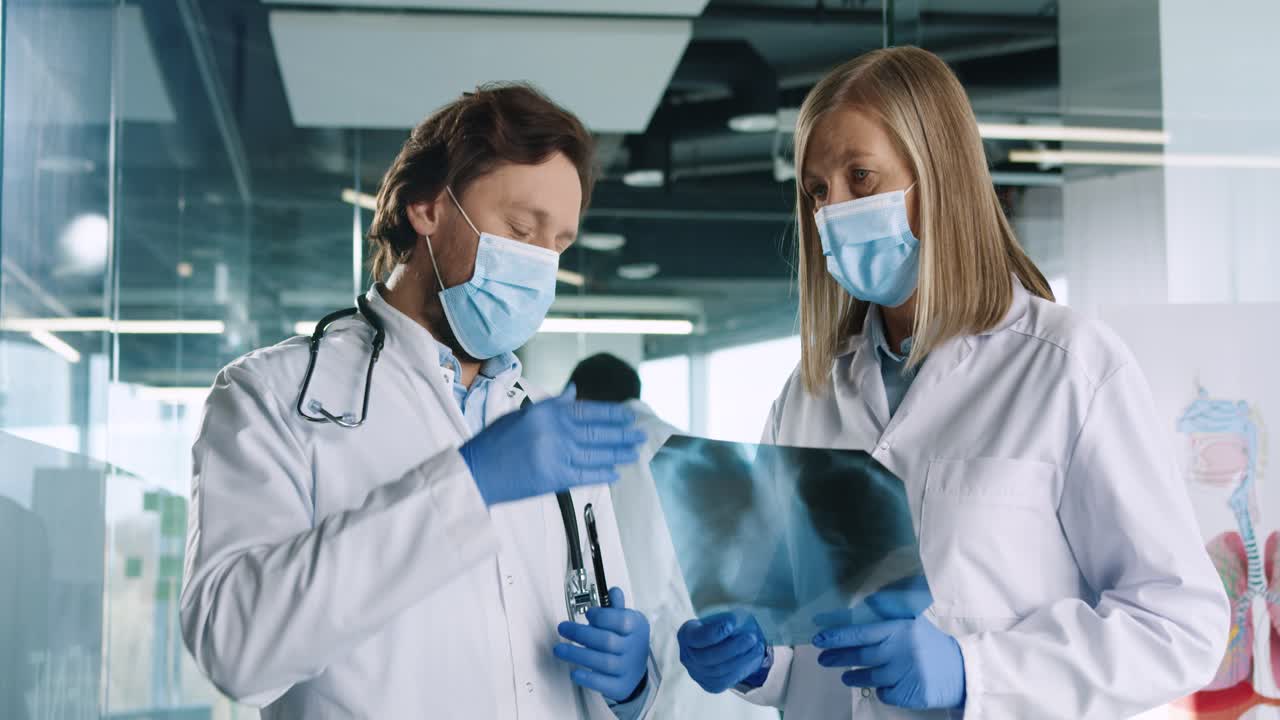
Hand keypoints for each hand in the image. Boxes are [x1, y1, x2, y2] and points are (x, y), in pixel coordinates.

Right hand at [460, 385, 643, 505]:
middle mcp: (555, 430)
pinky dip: (603, 474)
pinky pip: (586, 475)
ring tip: (635, 452)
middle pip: (597, 431)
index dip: (611, 413)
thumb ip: (552, 404)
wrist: (477, 473)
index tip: (628, 414)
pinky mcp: (555, 477)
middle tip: (640, 433)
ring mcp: (557, 454)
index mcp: (547, 412)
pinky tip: (616, 472)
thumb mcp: (521, 415)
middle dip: (622, 433)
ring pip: (596, 453)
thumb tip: (574, 392)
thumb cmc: (495, 443)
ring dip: (619, 453)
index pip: (587, 410)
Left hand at [554, 588, 650, 702]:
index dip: (602, 617)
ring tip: (559, 649)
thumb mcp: (626, 621)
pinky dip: (587, 678)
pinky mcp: (619, 686)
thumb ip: (616, 608)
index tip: (587, 614)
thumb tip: (613, 591)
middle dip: (581, 634)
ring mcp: (627, 668)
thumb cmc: (628, 641)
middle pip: (607, 641)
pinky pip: (603, 683)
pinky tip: (574, 671)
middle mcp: (633, 648)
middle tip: (563, 628)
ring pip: (602, 662)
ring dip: (577, 655)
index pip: (621, 621)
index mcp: (636, 628)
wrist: (636, 671)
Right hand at [677, 612, 769, 693]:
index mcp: (686, 634)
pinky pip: (726, 681)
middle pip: (707, 657)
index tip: (732, 624)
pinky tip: (754, 657)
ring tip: (758, 646)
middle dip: (732, 648)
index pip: (698, 637)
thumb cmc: (723, 626)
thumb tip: (735, 624)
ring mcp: (697, 673)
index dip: (715, 632)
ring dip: (741, 659)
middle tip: (752, 637)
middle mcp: (687, 656)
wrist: (725, 643)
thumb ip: (728, 620)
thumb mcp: (724, 617)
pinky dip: (742, 669)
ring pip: (718, 671)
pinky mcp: (710, 685)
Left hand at [813, 582, 964, 711]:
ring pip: (869, 676)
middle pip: (860, 655)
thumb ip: (890, 612)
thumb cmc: (933, 645)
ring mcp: (905, 674)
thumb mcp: (914, 622)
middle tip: (823, 658)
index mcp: (900, 630)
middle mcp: (901, 651)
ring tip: (845, 676)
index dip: (838, 635)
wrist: (962, 671)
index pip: (862, 633)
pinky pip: (885, 693)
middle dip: (837, 657)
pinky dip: (880, 690)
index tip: (819, 638)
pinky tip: (879, 686)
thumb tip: (867, 599)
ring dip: (853, 676)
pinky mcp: (910, 693)